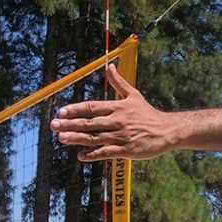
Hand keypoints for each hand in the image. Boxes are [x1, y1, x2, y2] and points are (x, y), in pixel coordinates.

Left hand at [50, 64, 174, 161]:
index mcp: (118, 107)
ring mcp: (122, 136)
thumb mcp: (133, 95)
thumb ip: (119, 82)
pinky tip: (81, 156)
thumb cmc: (147, 113)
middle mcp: (118, 120)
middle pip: (90, 122)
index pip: (92, 107)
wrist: (167, 130)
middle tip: (53, 126)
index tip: (61, 112)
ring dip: (77, 138)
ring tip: (61, 139)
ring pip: (95, 137)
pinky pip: (107, 152)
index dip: (76, 109)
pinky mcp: (127, 150)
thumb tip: (109, 65)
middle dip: (70, 124)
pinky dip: (93, 154)